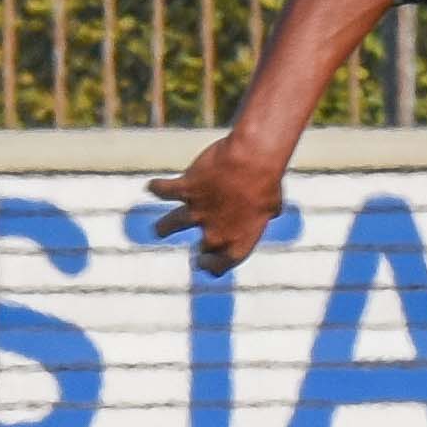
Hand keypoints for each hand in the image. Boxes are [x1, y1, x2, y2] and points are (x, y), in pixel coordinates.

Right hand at [147, 140, 286, 274]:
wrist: (252, 160)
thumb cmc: (268, 180)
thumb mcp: (273, 205)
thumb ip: (263, 216)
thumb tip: (266, 214)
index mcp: (240, 241)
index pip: (221, 265)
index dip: (213, 266)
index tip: (205, 263)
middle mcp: (216, 233)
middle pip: (203, 248)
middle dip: (201, 250)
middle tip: (198, 250)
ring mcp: (197, 212)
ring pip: (171, 225)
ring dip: (165, 227)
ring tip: (159, 230)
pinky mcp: (185, 189)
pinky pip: (164, 191)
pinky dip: (157, 188)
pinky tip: (153, 186)